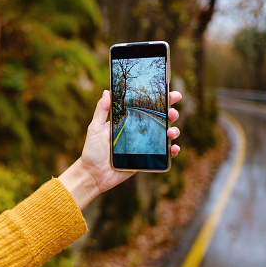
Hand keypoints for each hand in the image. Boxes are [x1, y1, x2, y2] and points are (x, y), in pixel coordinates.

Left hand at [59, 90, 181, 208]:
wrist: (94, 175)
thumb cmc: (92, 151)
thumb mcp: (95, 128)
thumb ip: (101, 111)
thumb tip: (107, 92)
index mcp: (128, 121)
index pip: (146, 106)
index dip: (160, 99)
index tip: (171, 93)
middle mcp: (138, 131)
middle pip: (160, 119)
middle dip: (171, 113)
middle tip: (172, 113)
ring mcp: (144, 145)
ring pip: (165, 135)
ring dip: (173, 131)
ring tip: (171, 132)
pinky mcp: (146, 159)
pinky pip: (164, 154)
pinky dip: (172, 150)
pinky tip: (173, 148)